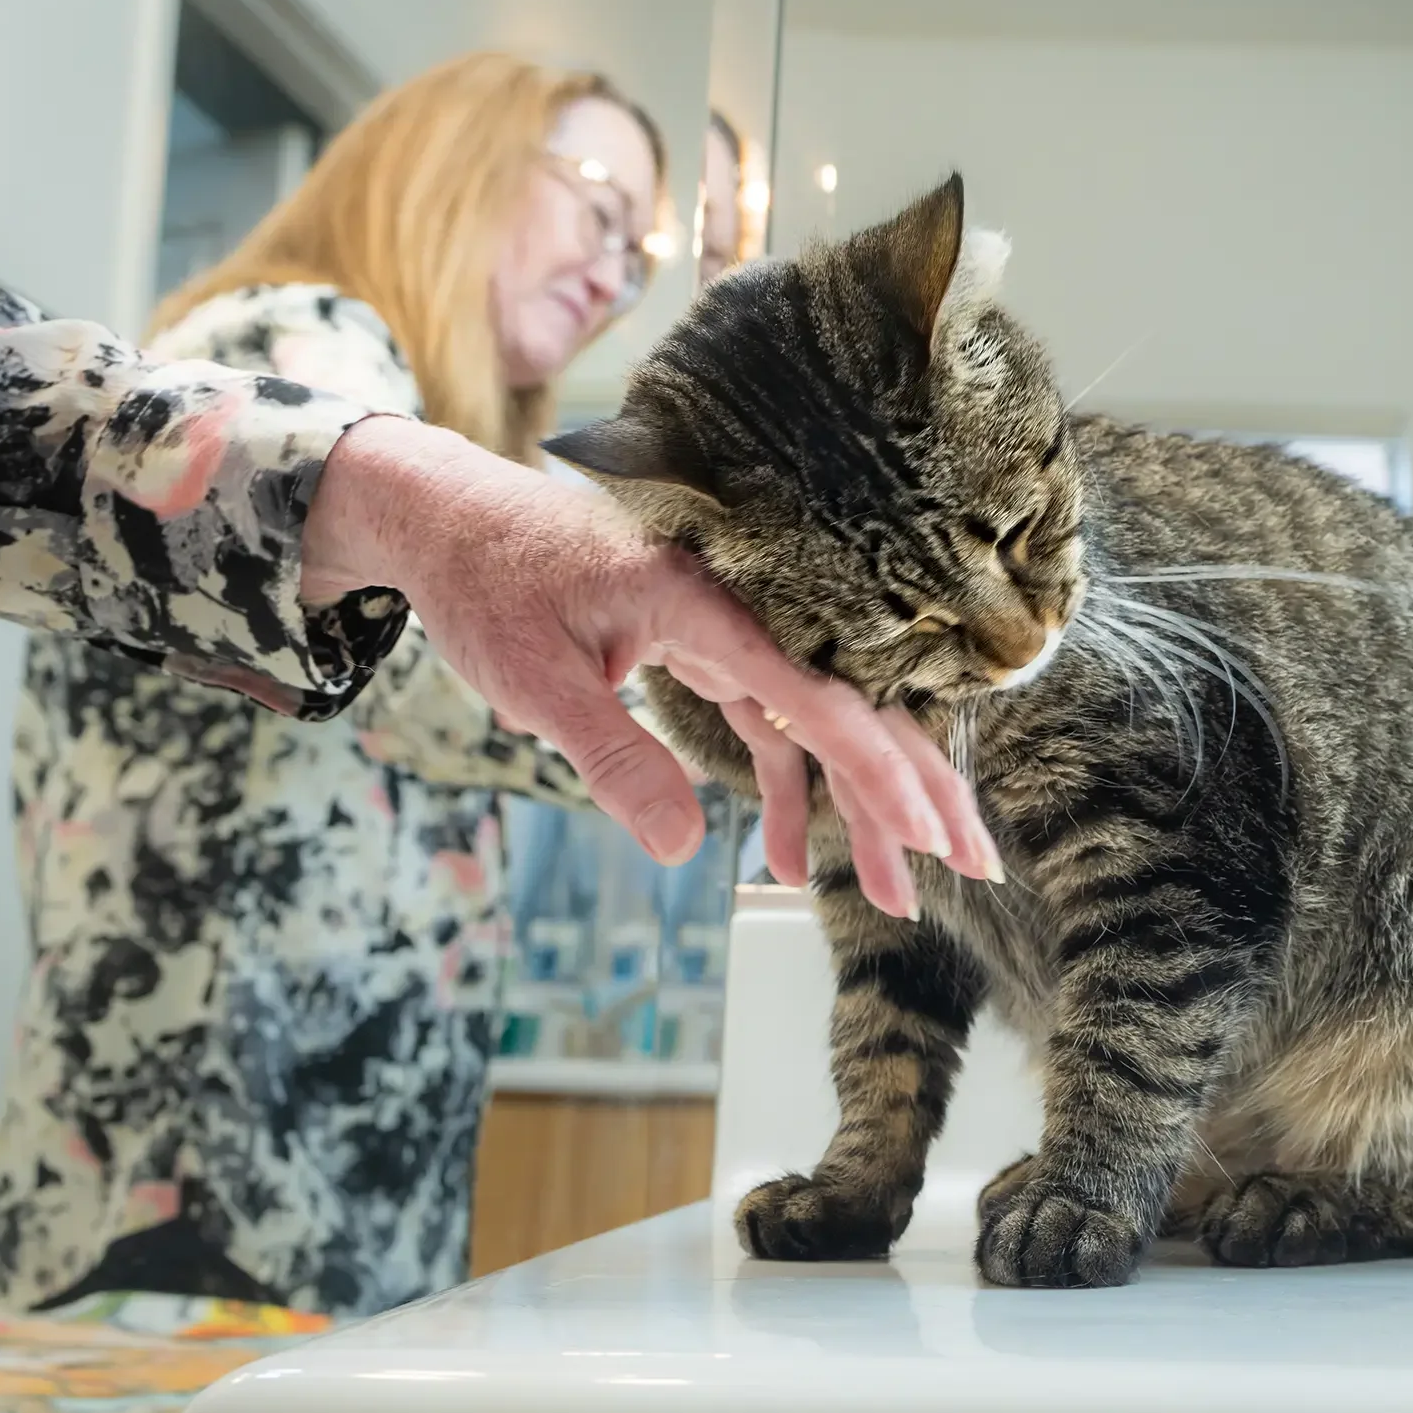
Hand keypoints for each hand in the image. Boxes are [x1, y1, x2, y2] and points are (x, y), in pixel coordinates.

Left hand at [301, 416, 998, 916]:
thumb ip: (614, 758)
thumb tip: (685, 848)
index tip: (932, 832)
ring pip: (819, 725)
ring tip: (893, 895)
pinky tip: (793, 858)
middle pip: (851, 707)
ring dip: (857, 807)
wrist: (445, 518)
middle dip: (911, 793)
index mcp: (708, 601)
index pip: (820, 693)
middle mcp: (738, 610)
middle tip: (968, 867)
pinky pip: (769, 725)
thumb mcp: (535, 680)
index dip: (883, 769)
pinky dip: (788, 788)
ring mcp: (728, 631)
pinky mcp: (706, 649)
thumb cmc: (486, 582)